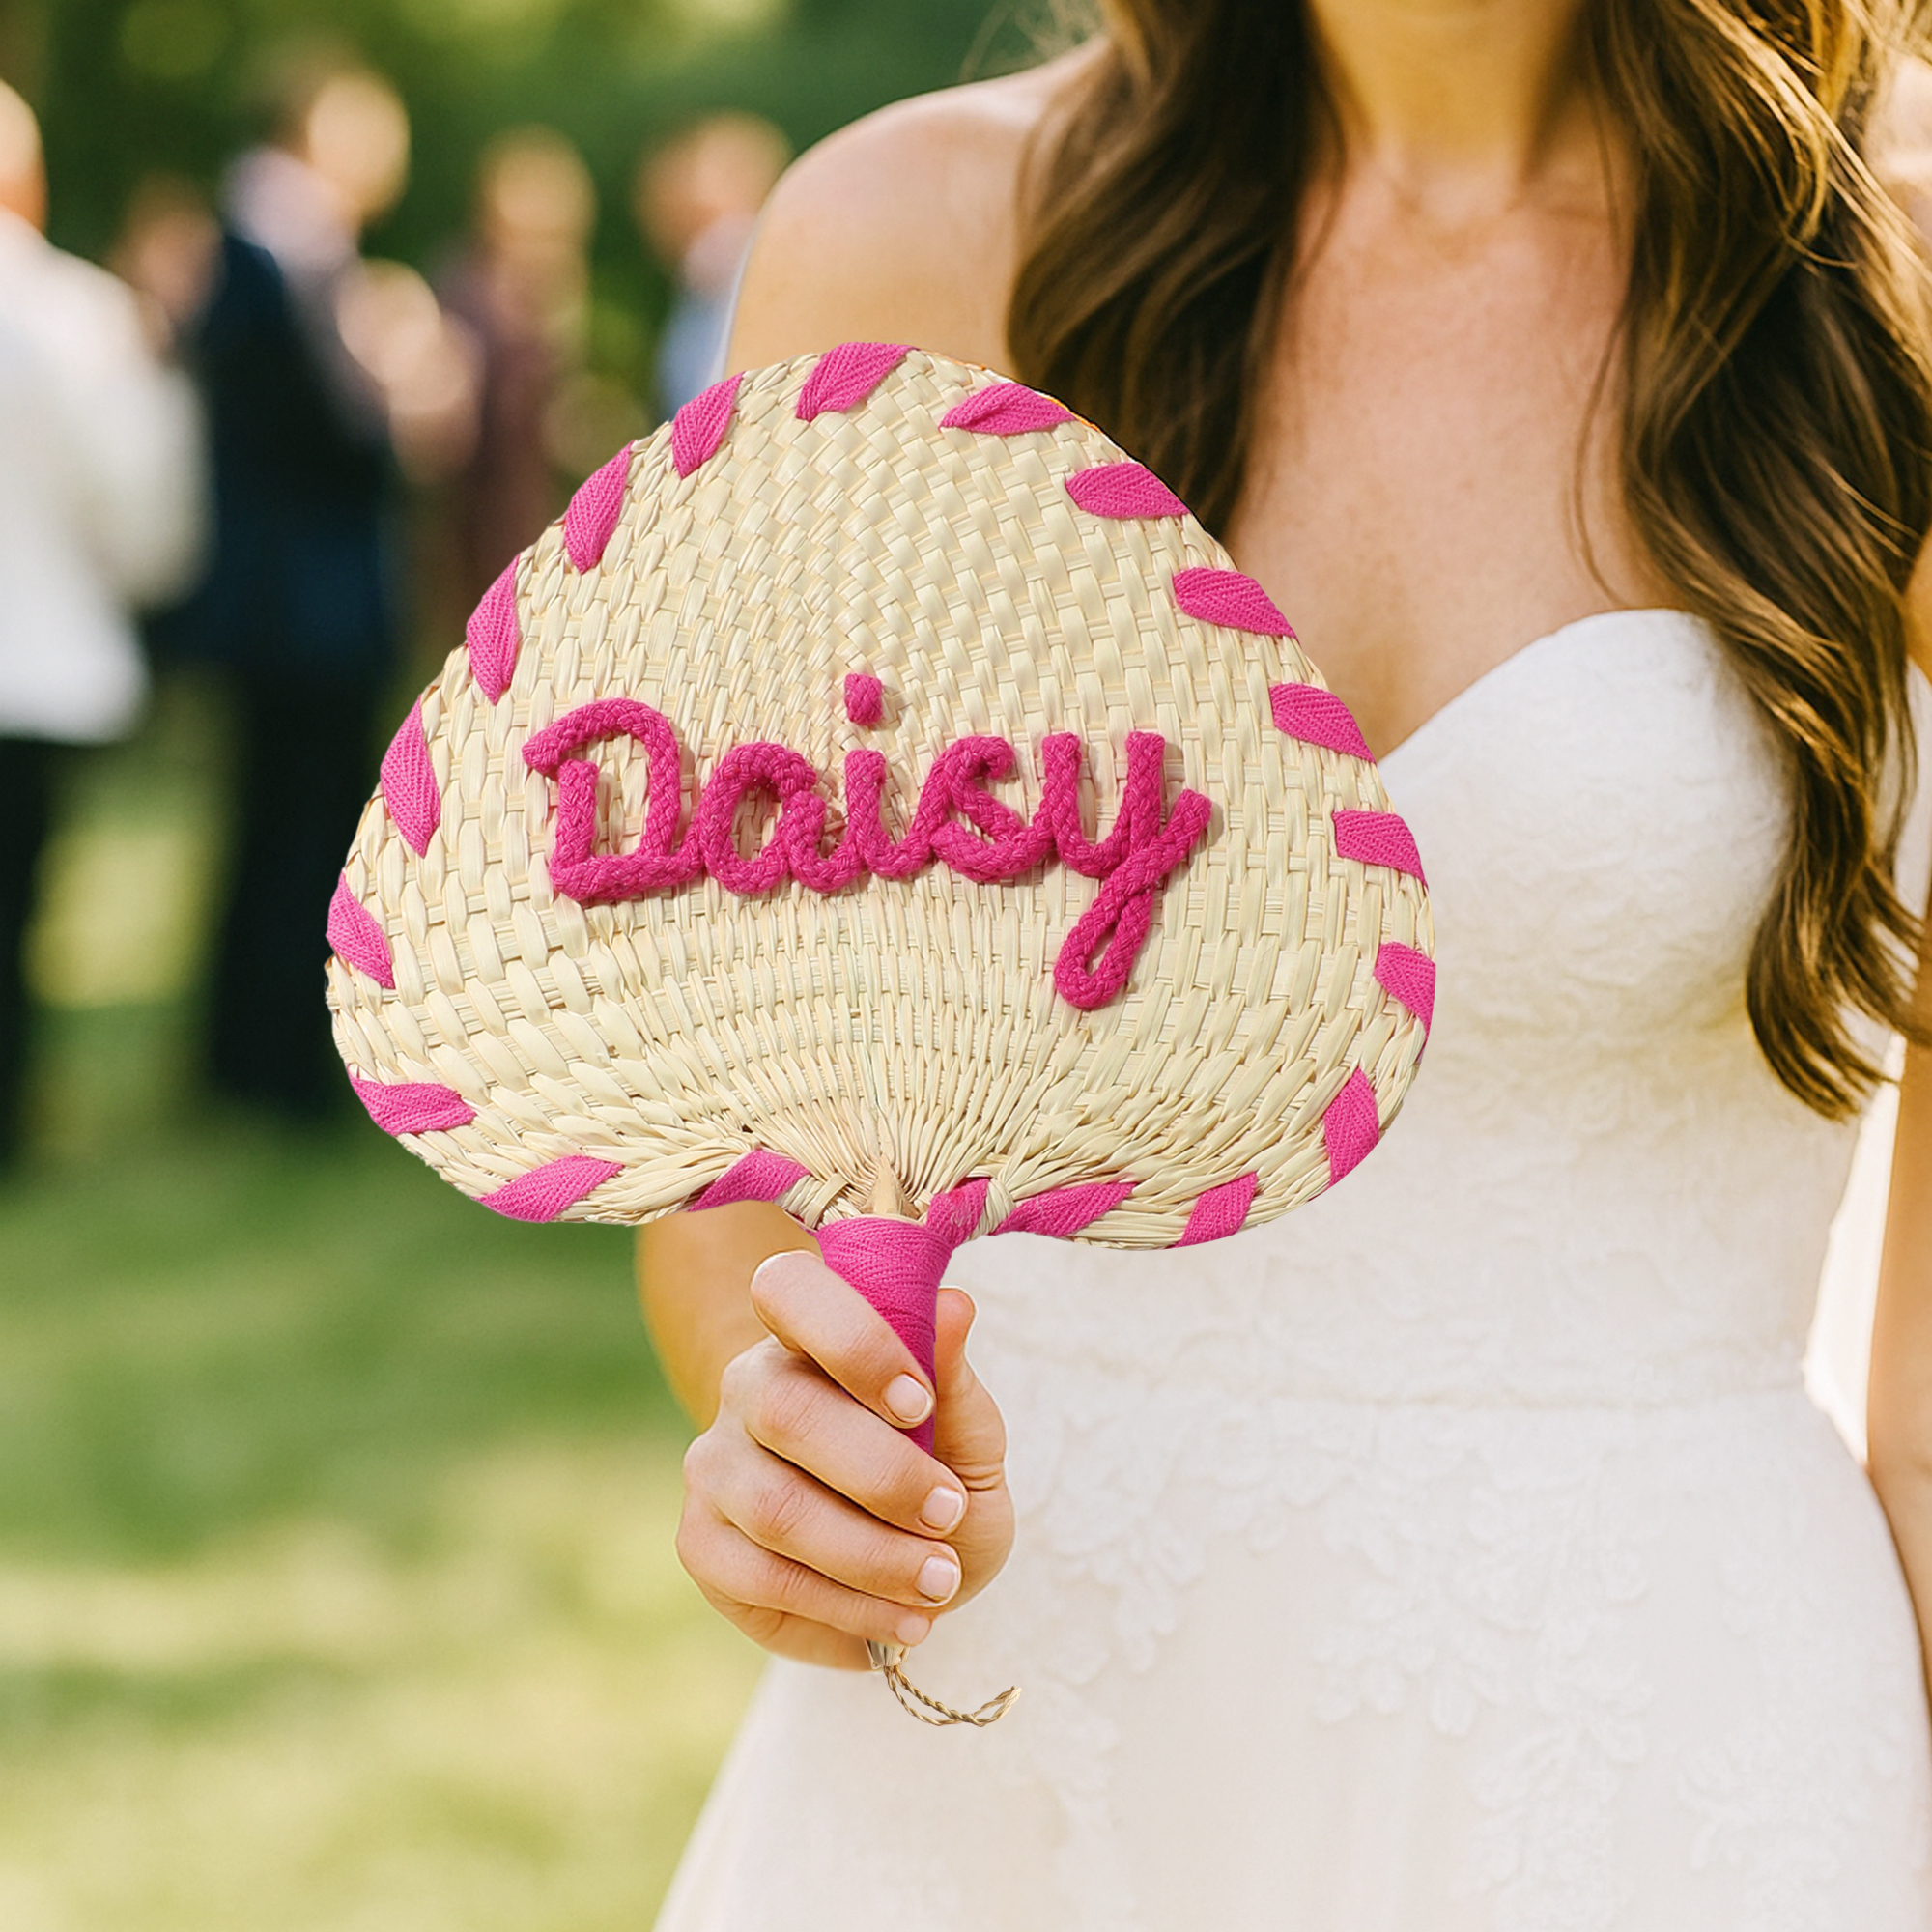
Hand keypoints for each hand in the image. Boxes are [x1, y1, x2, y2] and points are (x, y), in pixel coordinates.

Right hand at [675, 1250, 1013, 1668]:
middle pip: (786, 1412)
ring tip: (940, 1584)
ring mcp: (714, 1466)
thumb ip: (953, 1374)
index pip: (789, 1291)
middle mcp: (747, 1387)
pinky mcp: (701, 1544)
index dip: (851, 1342)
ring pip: (775, 1510)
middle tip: (950, 1516)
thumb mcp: (967, 1429)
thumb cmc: (938, 1470)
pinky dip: (845, 1611)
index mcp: (806, 1331)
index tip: (921, 1402)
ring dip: (872, 1558)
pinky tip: (900, 1622)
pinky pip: (762, 1583)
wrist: (907, 1554)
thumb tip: (955, 1306)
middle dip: (883, 1475)